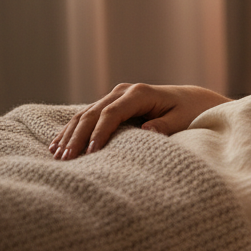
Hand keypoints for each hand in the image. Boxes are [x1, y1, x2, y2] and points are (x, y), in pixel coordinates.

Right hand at [50, 83, 230, 159]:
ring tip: (57, 155)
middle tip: (66, 159)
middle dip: (77, 136)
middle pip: (92, 113)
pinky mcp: (111, 104)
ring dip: (70, 134)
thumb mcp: (183, 119)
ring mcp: (115, 96)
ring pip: (85, 114)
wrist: (193, 100)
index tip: (91, 153)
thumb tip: (146, 132)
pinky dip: (72, 130)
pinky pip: (87, 117)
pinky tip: (58, 145)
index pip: (112, 113)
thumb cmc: (191, 112)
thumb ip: (165, 125)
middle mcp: (124, 92)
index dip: (99, 132)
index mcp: (140, 93)